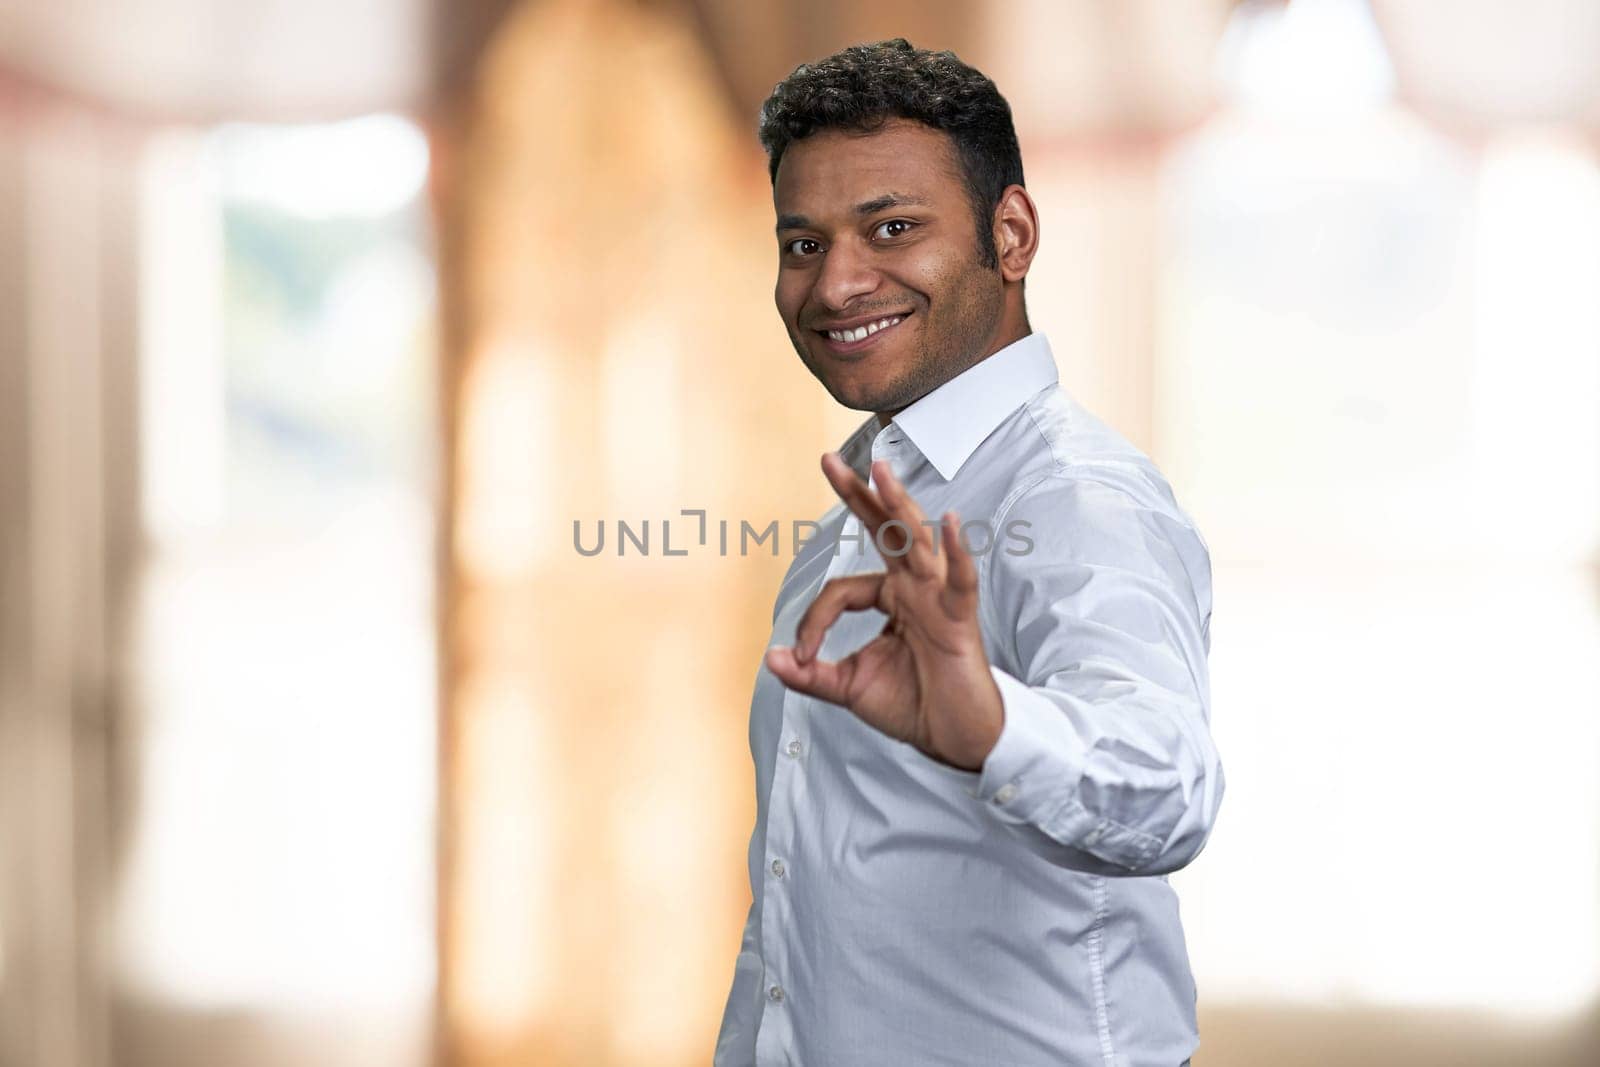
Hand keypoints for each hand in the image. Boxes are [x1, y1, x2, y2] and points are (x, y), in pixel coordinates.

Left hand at [764, 452, 1003, 771]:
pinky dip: (959, 554)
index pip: (841, 591)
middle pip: (883, 533)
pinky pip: (960, 582)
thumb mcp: (849, 687)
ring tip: (880, 472)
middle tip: (828, 459)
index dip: (814, 621)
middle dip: (858, 496)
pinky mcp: (960, 621)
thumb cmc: (912, 704)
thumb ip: (811, 674)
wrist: (955, 738)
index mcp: (889, 599)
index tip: (803, 657)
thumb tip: (773, 659)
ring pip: (916, 543)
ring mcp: (938, 600)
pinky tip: (953, 523)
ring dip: (898, 506)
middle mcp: (913, 589)